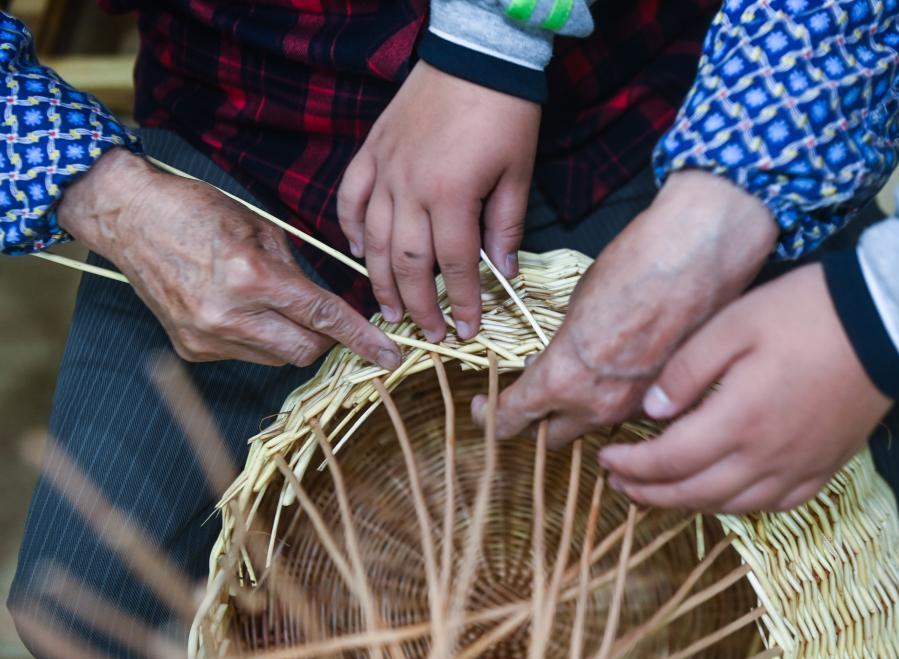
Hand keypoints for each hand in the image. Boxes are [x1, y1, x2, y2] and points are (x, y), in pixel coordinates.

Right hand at [59, 148, 400, 368]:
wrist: (129, 217)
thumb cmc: (198, 211)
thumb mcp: (260, 229)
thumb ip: (298, 272)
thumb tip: (329, 306)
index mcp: (251, 276)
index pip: (322, 316)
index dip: (362, 338)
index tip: (390, 354)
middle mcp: (228, 315)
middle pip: (305, 351)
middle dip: (323, 339)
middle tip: (322, 316)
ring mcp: (206, 337)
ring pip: (277, 358)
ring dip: (288, 337)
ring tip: (266, 302)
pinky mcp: (192, 349)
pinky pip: (246, 355)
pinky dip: (256, 338)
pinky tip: (236, 308)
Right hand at [338, 61, 539, 342]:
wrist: (475, 56)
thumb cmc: (505, 114)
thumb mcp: (518, 173)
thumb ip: (507, 226)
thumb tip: (505, 271)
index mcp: (452, 195)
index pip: (456, 265)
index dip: (463, 302)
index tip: (468, 329)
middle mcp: (410, 189)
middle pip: (409, 263)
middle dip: (420, 305)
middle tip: (429, 333)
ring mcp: (385, 170)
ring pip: (375, 240)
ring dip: (382, 280)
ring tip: (390, 311)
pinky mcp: (371, 152)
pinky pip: (350, 199)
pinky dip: (352, 229)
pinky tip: (360, 253)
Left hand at [474, 171, 776, 447]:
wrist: (698, 256)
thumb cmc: (633, 268)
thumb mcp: (576, 308)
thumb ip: (561, 351)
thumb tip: (555, 364)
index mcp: (562, 380)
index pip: (511, 420)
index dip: (491, 417)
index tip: (483, 409)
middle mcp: (597, 407)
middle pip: (550, 438)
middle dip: (537, 422)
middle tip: (532, 400)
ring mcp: (635, 409)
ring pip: (593, 429)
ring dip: (580, 413)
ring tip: (581, 381)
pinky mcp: (666, 400)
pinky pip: (627, 414)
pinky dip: (616, 402)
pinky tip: (618, 373)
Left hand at [598, 264, 892, 513]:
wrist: (886, 323)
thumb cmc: (804, 314)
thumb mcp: (733, 324)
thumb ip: (686, 371)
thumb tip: (651, 411)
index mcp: (738, 421)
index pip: (668, 461)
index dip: (632, 467)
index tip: (606, 459)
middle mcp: (766, 458)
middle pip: (694, 494)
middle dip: (648, 493)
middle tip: (618, 485)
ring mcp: (799, 469)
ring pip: (730, 506)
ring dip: (686, 504)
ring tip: (658, 494)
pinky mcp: (824, 469)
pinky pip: (772, 506)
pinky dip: (735, 507)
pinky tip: (721, 497)